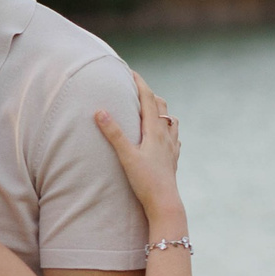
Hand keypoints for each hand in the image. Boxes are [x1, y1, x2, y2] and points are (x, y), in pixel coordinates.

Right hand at [95, 70, 182, 225]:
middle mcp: (166, 134)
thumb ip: (113, 133)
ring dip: (160, 110)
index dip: (140, 83)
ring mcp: (172, 146)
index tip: (131, 72)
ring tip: (150, 110)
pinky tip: (164, 136)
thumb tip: (100, 111)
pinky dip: (168, 129)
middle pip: (161, 105)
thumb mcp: (126, 155)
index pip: (148, 98)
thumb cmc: (145, 180)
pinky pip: (174, 137)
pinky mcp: (173, 158)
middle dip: (149, 94)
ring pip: (170, 120)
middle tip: (136, 89)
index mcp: (155, 130)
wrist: (165, 203)